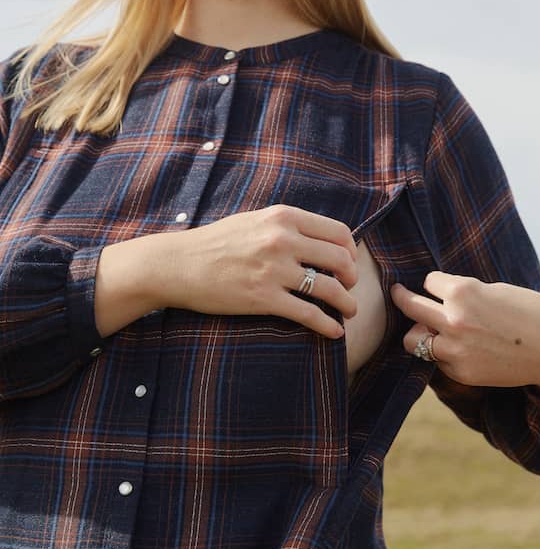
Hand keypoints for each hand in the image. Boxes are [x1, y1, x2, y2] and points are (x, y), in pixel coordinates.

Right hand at [158, 205, 357, 338]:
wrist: (178, 265)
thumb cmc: (215, 243)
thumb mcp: (254, 221)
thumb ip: (286, 226)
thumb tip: (318, 239)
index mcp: (283, 217)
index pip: (338, 231)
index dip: (351, 251)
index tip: (348, 263)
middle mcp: (283, 240)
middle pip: (341, 259)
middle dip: (352, 277)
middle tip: (350, 288)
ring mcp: (274, 270)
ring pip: (330, 288)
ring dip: (348, 303)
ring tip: (349, 312)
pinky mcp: (264, 299)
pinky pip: (309, 314)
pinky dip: (328, 325)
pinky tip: (334, 331)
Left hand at [390, 273, 539, 395]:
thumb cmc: (529, 312)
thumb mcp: (493, 290)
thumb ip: (462, 295)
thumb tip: (433, 303)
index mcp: (462, 291)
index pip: (428, 281)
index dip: (438, 283)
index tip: (444, 286)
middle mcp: (453, 320)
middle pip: (410, 306)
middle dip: (402, 298)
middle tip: (397, 293)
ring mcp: (455, 349)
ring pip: (413, 340)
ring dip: (419, 332)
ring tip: (426, 329)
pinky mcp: (461, 372)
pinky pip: (437, 360)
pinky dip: (443, 353)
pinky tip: (462, 349)